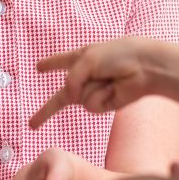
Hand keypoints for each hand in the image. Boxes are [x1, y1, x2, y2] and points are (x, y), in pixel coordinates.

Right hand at [31, 37, 161, 127]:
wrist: (146, 67)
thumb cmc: (118, 55)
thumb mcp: (87, 58)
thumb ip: (71, 78)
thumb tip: (71, 98)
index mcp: (82, 58)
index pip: (61, 62)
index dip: (50, 64)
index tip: (38, 67)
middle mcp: (86, 77)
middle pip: (61, 96)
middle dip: (45, 112)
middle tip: (32, 124)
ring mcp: (94, 92)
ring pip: (78, 98)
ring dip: (92, 87)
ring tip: (109, 79)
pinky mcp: (104, 105)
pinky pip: (91, 104)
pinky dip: (101, 95)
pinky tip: (114, 89)